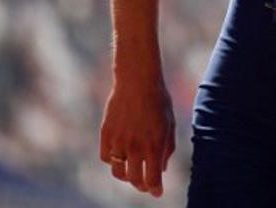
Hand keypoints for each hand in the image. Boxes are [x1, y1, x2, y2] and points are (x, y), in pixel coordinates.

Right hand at [99, 78, 175, 197]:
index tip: (158, 193)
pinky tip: (121, 158)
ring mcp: (118, 142)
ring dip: (126, 177)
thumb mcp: (170, 124)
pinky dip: (113, 162)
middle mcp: (134, 147)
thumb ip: (167, 148)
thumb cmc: (159, 102)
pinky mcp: (105, 135)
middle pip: (134, 179)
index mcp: (154, 144)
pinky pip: (107, 158)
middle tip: (146, 186)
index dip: (155, 189)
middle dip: (142, 186)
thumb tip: (162, 169)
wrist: (137, 82)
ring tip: (133, 174)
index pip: (153, 178)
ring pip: (118, 172)